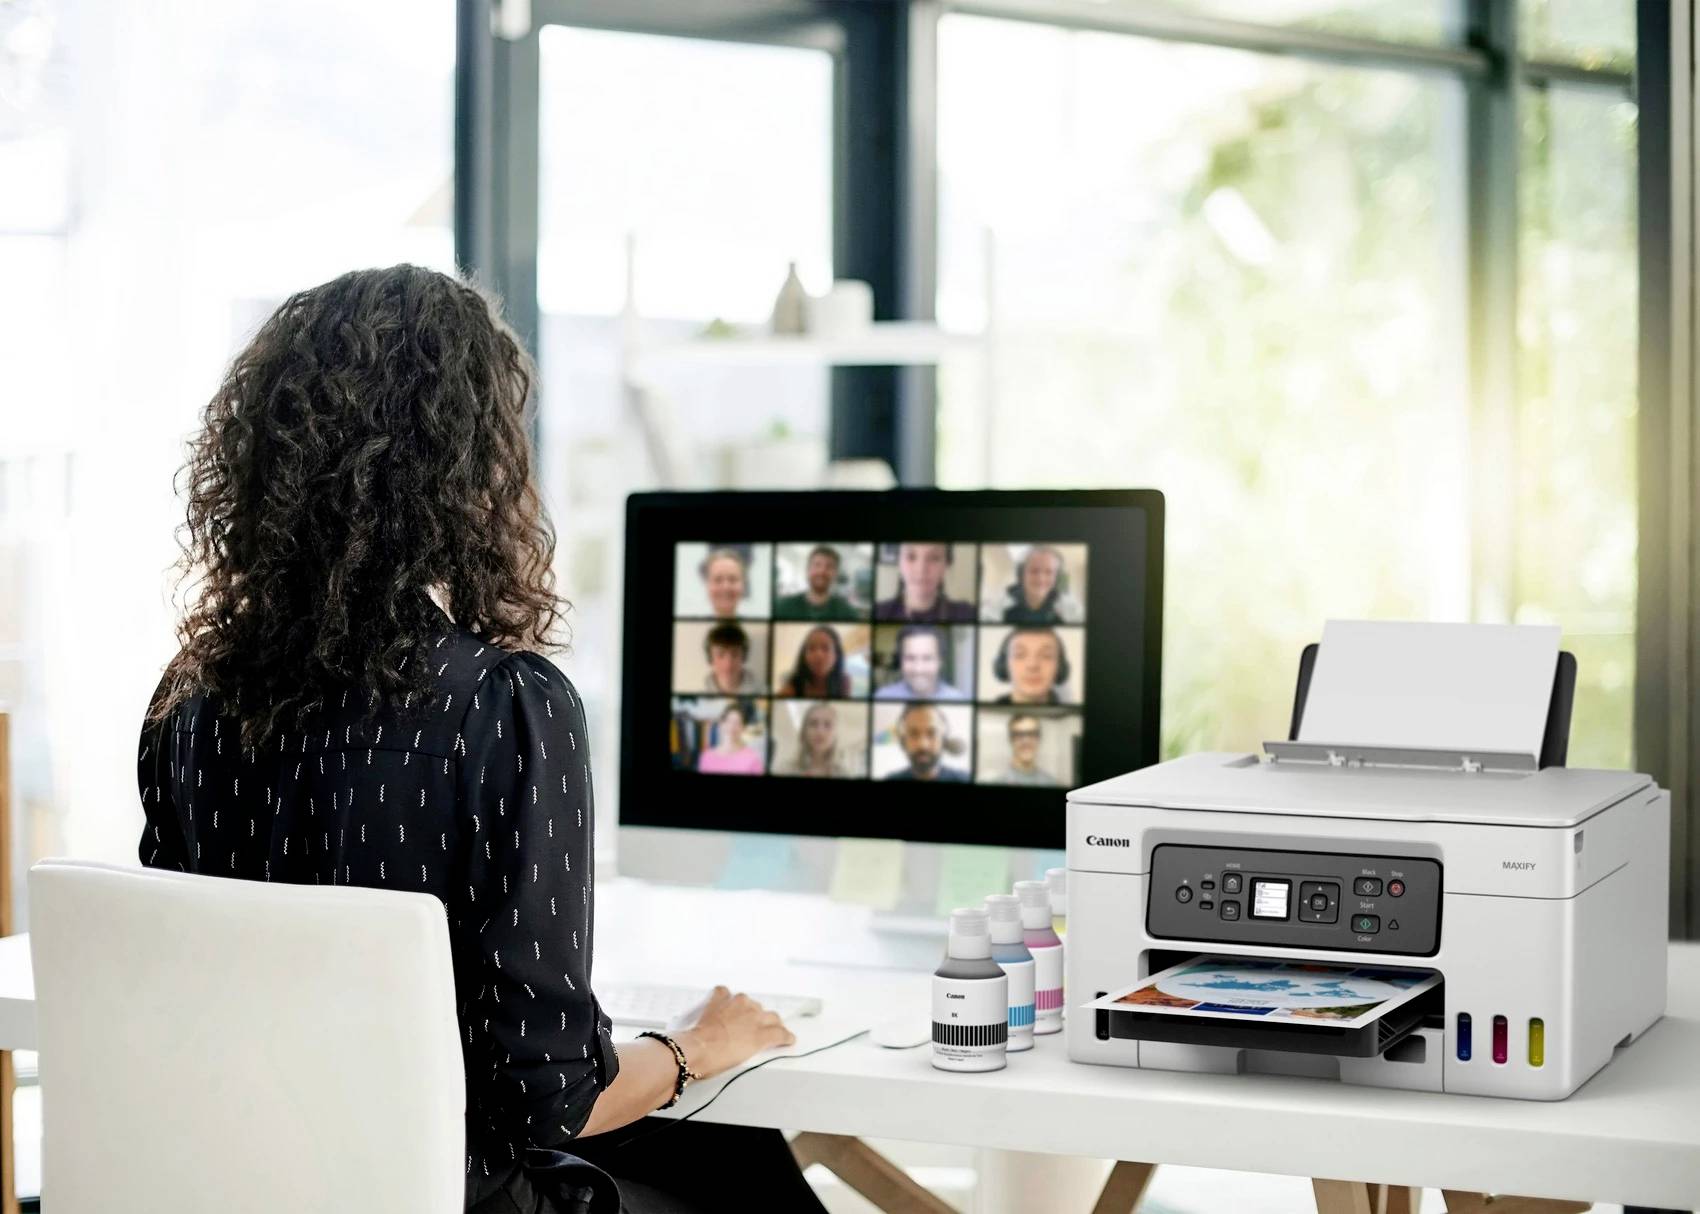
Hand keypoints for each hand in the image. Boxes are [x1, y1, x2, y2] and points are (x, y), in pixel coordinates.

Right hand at [673, 986, 795, 1079]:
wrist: (696, 1048)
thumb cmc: (687, 1038)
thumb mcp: (684, 1019)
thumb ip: (690, 1015)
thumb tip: (680, 1022)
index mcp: (722, 996)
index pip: (732, 996)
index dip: (735, 1009)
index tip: (733, 1016)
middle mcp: (741, 1002)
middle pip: (755, 1007)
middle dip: (754, 1017)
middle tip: (750, 1030)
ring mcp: (754, 1018)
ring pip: (771, 1018)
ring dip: (772, 1025)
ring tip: (774, 1032)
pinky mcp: (763, 1035)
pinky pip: (780, 1034)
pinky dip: (785, 1038)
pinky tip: (788, 1041)